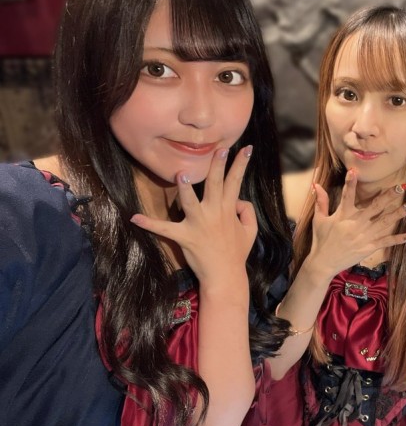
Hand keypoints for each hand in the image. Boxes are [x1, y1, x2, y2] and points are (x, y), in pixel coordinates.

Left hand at [130, 146, 257, 287]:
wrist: (225, 276)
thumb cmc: (237, 252)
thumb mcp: (250, 230)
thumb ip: (247, 210)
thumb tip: (239, 199)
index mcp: (228, 209)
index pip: (236, 181)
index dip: (241, 164)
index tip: (246, 149)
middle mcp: (214, 213)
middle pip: (215, 184)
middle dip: (217, 165)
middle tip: (219, 149)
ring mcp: (198, 224)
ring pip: (190, 202)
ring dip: (185, 189)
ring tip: (181, 174)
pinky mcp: (184, 237)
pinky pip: (164, 229)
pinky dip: (149, 223)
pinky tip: (134, 217)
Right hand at [305, 168, 405, 278]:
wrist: (323, 263)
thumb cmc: (321, 240)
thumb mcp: (319, 219)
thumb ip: (320, 201)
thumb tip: (315, 185)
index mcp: (343, 214)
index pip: (346, 194)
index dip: (350, 183)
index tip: (354, 170)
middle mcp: (356, 223)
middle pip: (375, 206)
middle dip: (389, 196)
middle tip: (401, 186)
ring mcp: (364, 235)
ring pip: (385, 222)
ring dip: (399, 213)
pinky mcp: (368, 247)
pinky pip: (385, 242)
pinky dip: (397, 239)